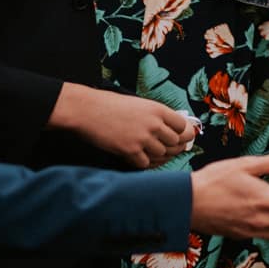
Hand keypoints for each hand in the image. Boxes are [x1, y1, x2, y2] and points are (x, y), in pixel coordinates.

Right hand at [49, 84, 192, 168]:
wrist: (86, 109)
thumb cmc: (109, 104)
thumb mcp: (139, 104)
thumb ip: (155, 115)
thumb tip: (168, 128)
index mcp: (158, 110)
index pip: (182, 126)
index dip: (180, 133)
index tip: (176, 136)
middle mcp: (154, 124)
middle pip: (175, 142)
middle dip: (171, 147)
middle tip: (166, 149)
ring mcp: (142, 138)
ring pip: (161, 154)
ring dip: (156, 156)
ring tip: (149, 153)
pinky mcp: (129, 150)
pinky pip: (145, 164)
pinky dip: (142, 163)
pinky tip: (137, 158)